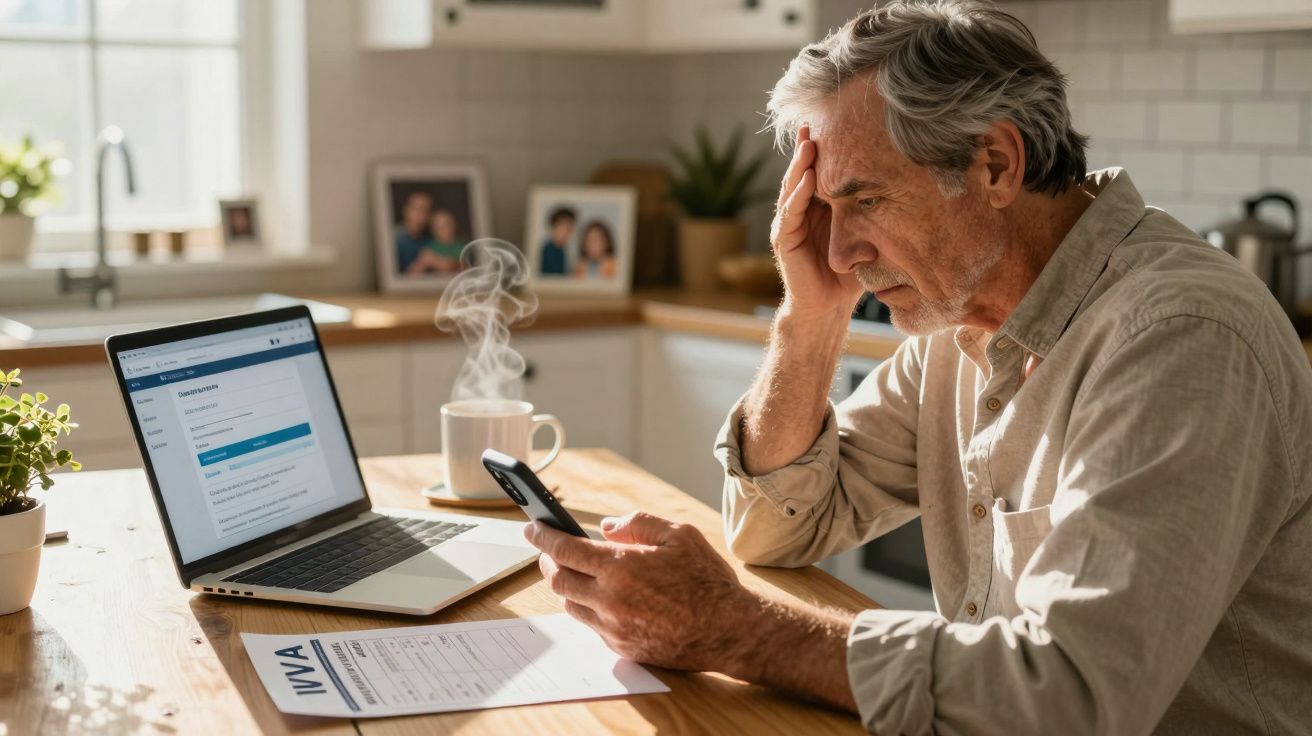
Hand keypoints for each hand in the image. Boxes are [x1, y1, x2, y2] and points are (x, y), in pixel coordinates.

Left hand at [523, 511, 753, 672]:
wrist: (728, 629)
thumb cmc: (707, 580)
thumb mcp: (678, 535)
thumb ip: (637, 523)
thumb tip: (605, 526)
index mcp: (621, 566)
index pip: (564, 550)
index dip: (542, 537)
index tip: (531, 529)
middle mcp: (610, 599)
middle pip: (557, 580)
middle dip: (548, 563)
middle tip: (551, 552)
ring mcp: (613, 627)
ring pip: (570, 606)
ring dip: (567, 587)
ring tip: (577, 573)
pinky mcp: (621, 648)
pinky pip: (592, 626)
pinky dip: (590, 608)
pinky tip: (604, 598)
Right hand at [770, 126, 863, 318]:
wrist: (827, 309)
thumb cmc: (848, 276)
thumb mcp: (866, 238)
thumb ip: (876, 218)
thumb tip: (913, 195)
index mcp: (818, 208)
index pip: (819, 172)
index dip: (824, 150)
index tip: (836, 123)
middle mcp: (800, 211)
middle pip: (802, 173)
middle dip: (807, 147)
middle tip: (815, 120)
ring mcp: (790, 224)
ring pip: (792, 188)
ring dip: (800, 166)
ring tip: (809, 143)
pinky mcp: (784, 241)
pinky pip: (790, 214)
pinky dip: (797, 196)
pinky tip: (807, 180)